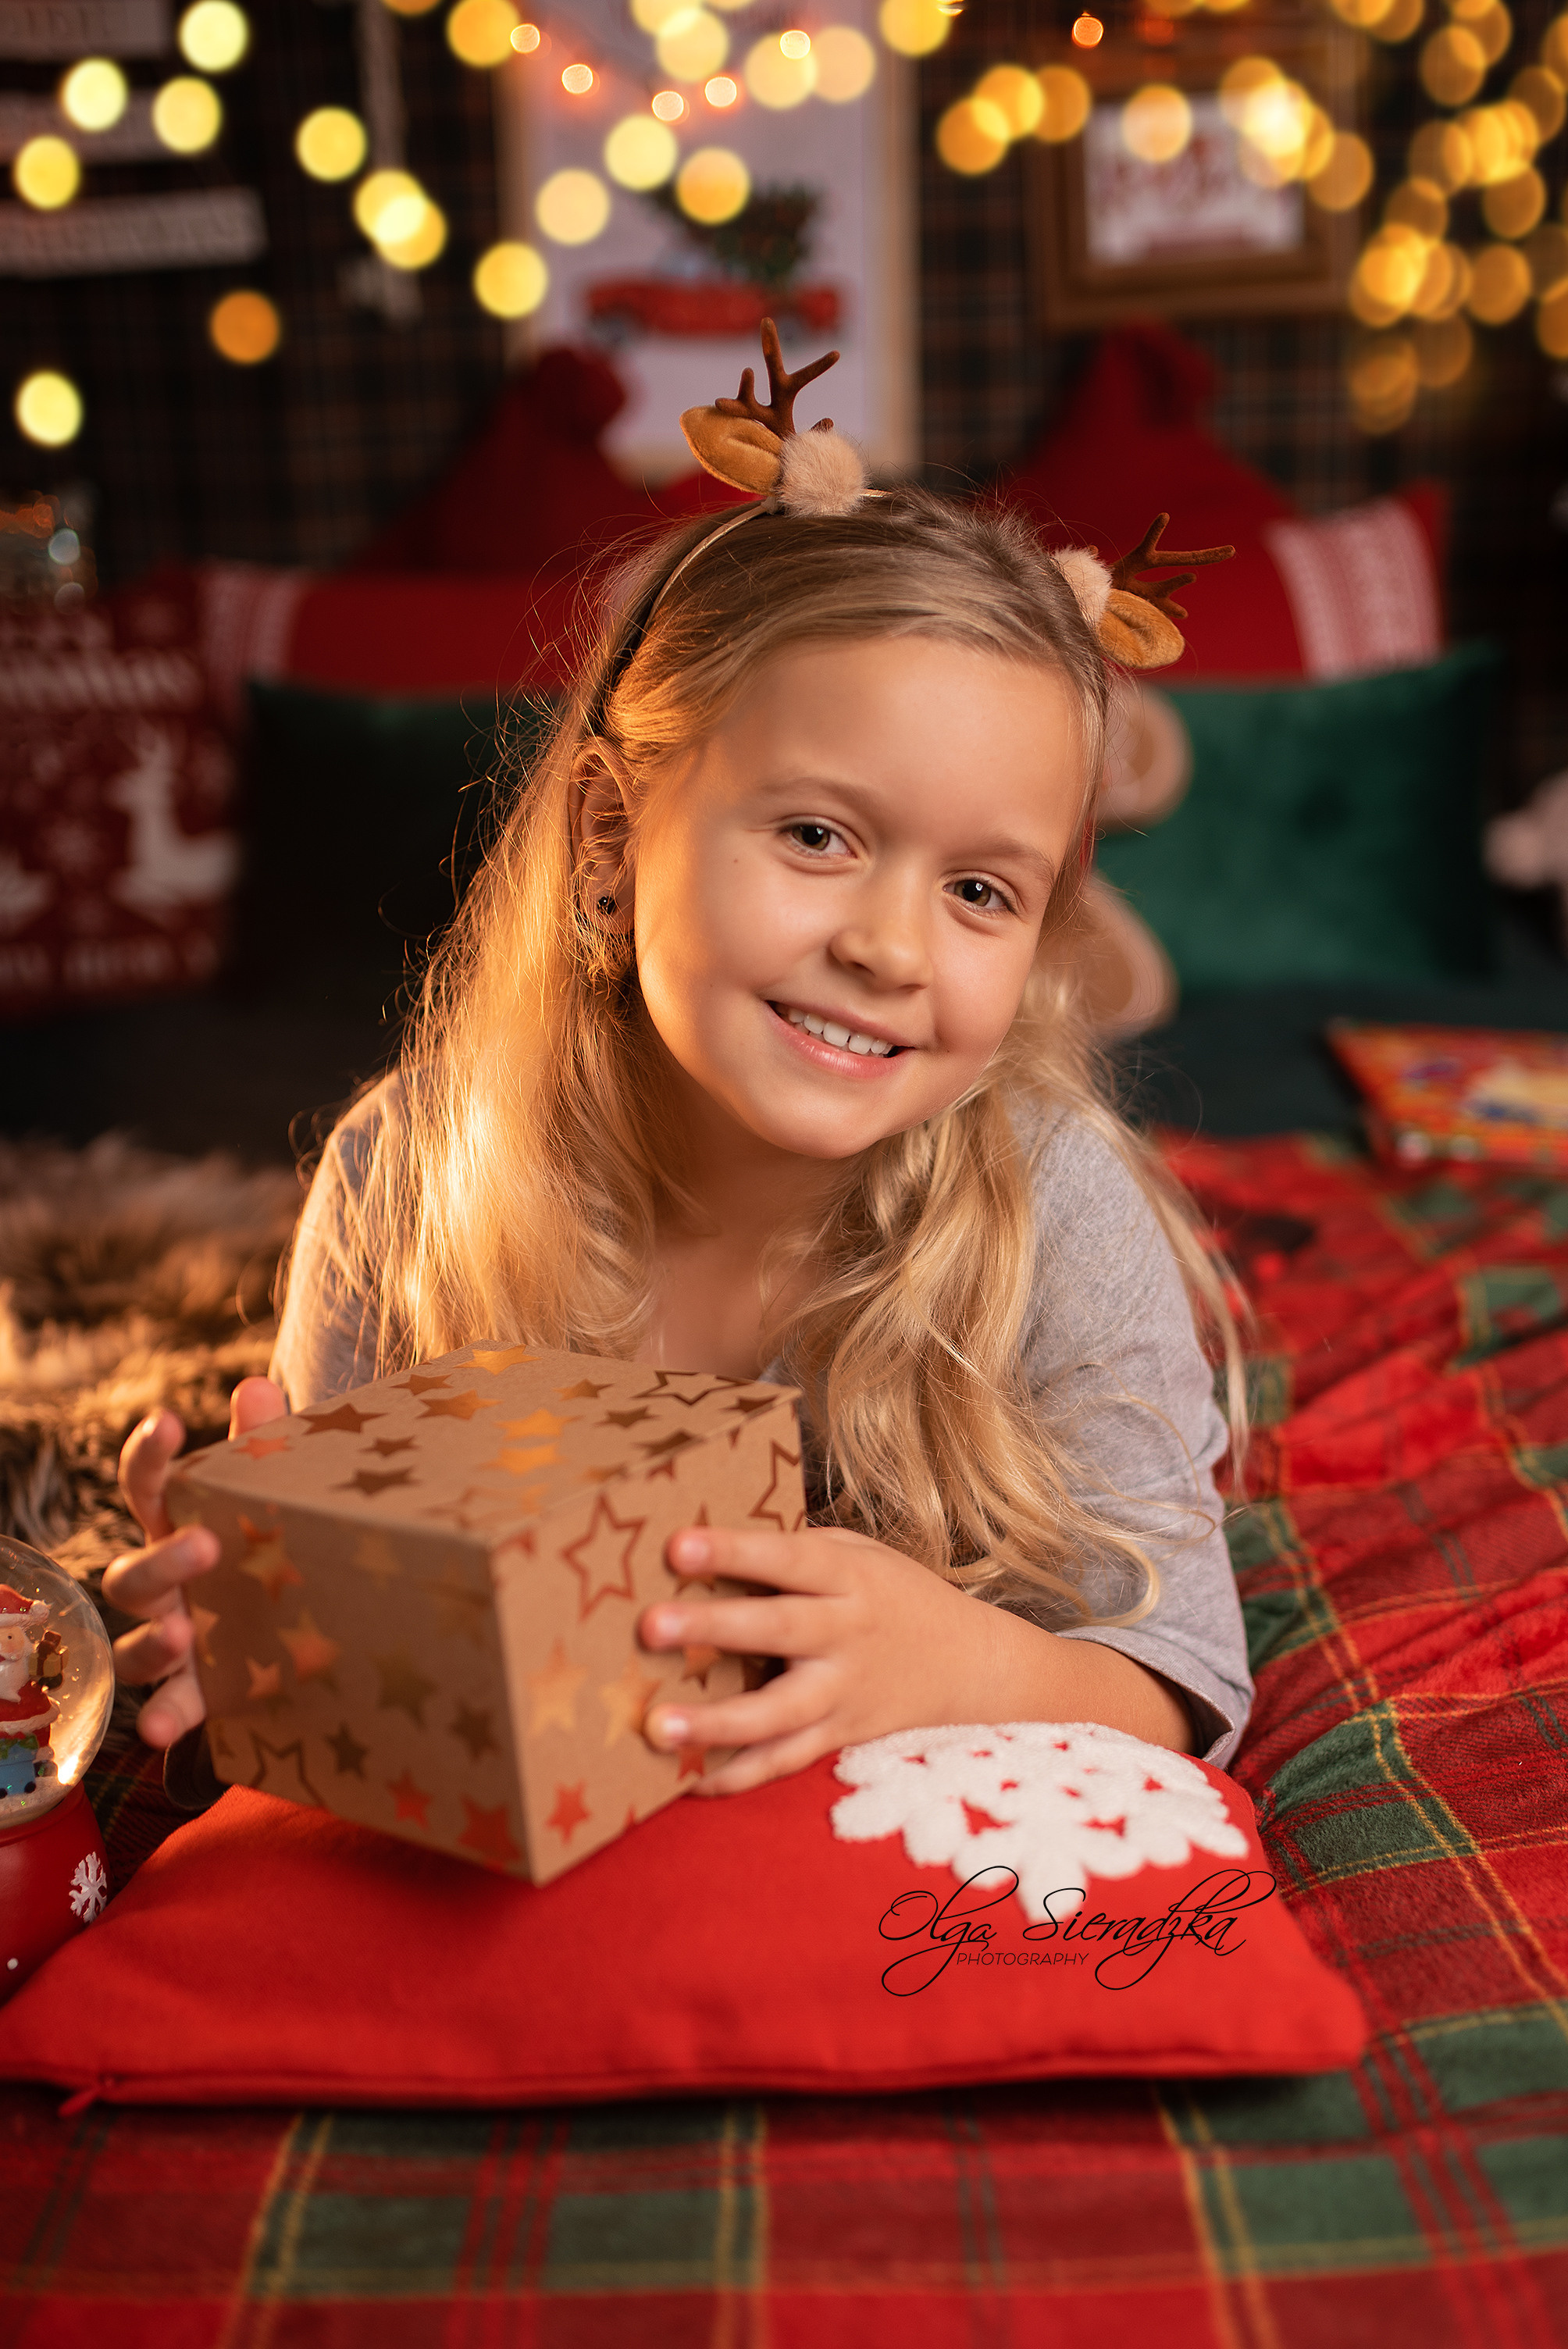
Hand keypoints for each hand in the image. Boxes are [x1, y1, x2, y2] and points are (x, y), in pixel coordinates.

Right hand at [102, 1376, 286, 1748]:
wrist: (305, 1632)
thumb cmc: (272, 1545)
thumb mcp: (274, 1498)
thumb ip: (263, 1446)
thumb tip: (257, 1384)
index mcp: (180, 1525)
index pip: (148, 1486)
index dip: (149, 1455)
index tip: (167, 1422)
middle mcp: (165, 1583)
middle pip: (133, 1573)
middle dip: (163, 1559)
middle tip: (206, 1546)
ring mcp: (173, 1639)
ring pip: (133, 1644)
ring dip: (149, 1640)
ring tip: (179, 1632)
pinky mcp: (196, 1691)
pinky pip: (165, 1706)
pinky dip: (159, 1717)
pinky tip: (163, 1725)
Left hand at [635, 1524, 989, 1795]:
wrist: (969, 1662)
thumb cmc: (894, 1595)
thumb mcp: (858, 1554)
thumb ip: (795, 1554)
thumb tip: (709, 1550)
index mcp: (850, 1577)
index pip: (788, 1559)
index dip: (735, 1551)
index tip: (678, 1546)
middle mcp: (847, 1633)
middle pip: (779, 1629)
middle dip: (714, 1626)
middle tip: (651, 1626)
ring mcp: (844, 1691)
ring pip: (779, 1712)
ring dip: (717, 1722)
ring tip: (658, 1727)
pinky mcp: (840, 1736)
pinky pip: (786, 1760)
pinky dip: (740, 1775)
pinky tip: (690, 1779)